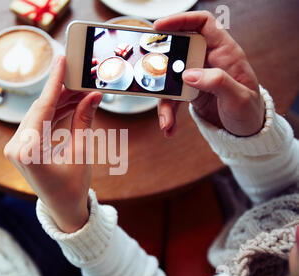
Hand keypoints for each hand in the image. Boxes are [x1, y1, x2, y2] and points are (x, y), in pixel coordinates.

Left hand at [4, 56, 102, 232]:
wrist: (61, 209)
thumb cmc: (72, 187)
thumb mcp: (81, 152)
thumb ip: (83, 120)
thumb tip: (93, 95)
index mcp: (29, 152)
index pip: (43, 108)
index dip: (55, 82)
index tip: (61, 60)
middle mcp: (16, 147)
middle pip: (40, 108)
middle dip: (63, 91)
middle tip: (81, 75)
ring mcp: (15, 147)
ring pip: (39, 113)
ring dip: (60, 101)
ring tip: (82, 91)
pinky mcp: (19, 146)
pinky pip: (37, 122)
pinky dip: (53, 113)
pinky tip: (70, 103)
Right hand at [154, 11, 264, 136]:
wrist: (245, 133)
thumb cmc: (249, 111)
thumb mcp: (239, 98)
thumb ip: (217, 82)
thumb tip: (189, 74)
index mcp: (225, 52)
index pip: (203, 24)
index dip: (182, 20)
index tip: (160, 27)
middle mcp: (208, 60)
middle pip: (178, 51)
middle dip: (161, 63)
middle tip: (148, 73)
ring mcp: (197, 76)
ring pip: (171, 79)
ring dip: (164, 101)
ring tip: (166, 120)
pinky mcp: (189, 92)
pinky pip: (172, 98)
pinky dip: (168, 113)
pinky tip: (169, 127)